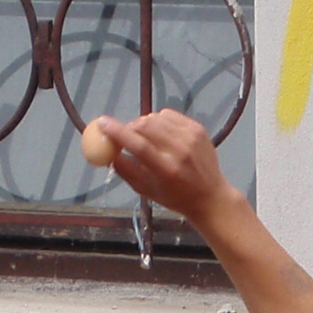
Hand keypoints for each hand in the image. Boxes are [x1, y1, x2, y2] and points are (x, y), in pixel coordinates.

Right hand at [99, 110, 234, 226]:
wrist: (210, 196)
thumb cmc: (174, 197)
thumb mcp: (145, 190)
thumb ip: (125, 170)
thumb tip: (107, 152)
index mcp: (166, 170)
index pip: (138, 145)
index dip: (117, 132)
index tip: (102, 123)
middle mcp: (180, 150)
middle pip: (146, 126)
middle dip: (130, 127)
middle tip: (124, 134)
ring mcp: (191, 137)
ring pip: (156, 117)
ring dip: (143, 124)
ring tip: (144, 137)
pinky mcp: (197, 128)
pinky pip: (169, 115)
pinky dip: (159, 120)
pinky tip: (160, 133)